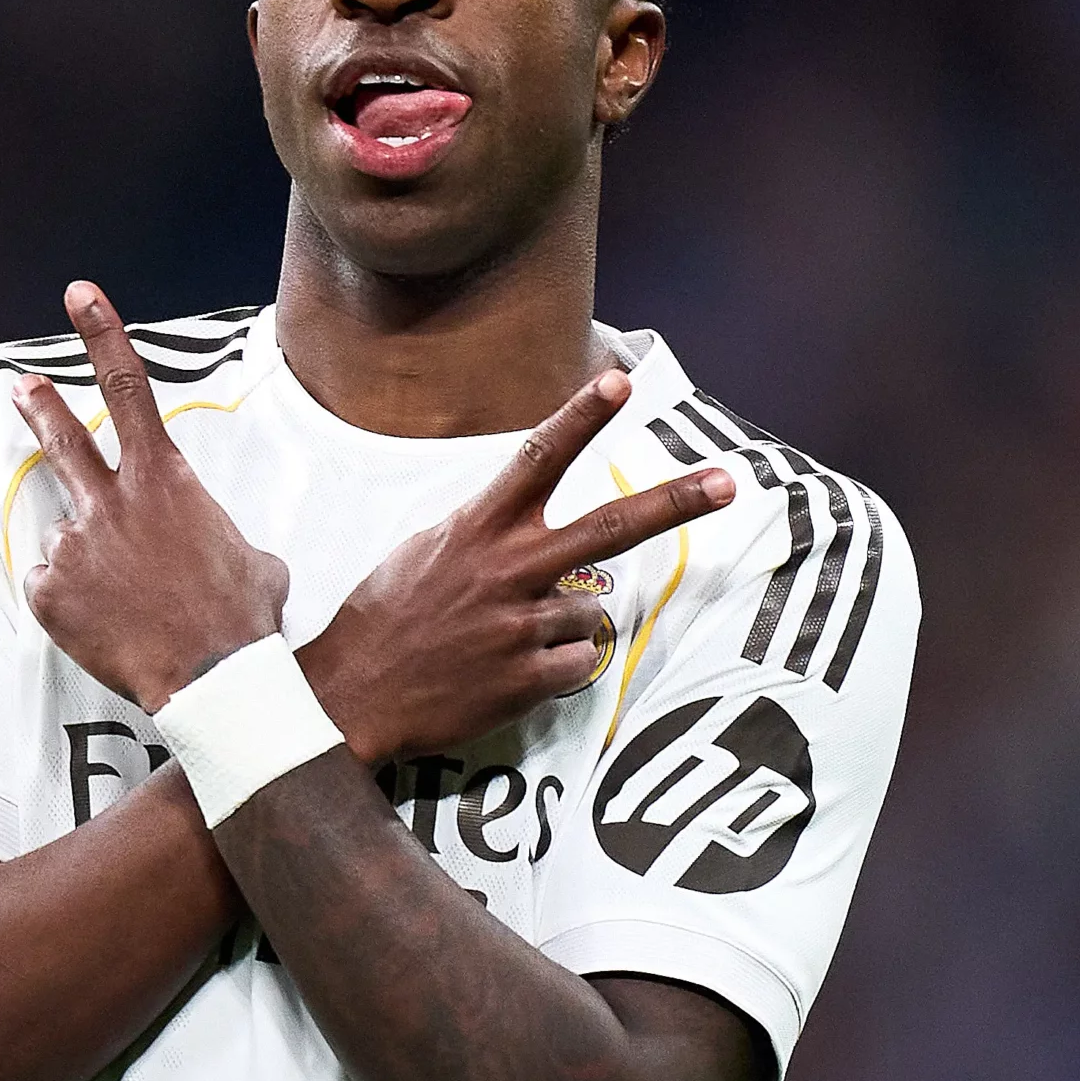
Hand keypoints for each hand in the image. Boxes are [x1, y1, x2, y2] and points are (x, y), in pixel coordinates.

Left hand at [15, 281, 291, 711]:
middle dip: (40, 408)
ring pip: (73, 539)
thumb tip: (225, 551)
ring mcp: (75, 546)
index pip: (130, 390)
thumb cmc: (244, 616)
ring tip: (127, 603)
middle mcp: (112, 502)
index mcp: (165, 481)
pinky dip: (76, 606)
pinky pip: (55, 589)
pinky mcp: (49, 592)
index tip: (78, 296)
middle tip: (21, 387)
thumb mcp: (254, 559)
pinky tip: (107, 626)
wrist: (213, 678)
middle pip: (65, 439)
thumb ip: (222, 536)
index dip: (102, 335)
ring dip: (94, 566)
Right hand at [300, 369, 733, 764]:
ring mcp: (521, 625)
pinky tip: (507, 673)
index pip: (536, 458)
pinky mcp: (528, 678)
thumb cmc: (384, 619)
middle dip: (675, 502)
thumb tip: (533, 525)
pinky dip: (553, 670)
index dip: (581, 418)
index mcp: (476, 530)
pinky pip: (576, 665)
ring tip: (504, 641)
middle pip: (610, 527)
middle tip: (728, 483)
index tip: (620, 382)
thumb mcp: (424, 551)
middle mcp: (506, 569)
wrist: (350, 698)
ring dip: (563, 627)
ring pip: (591, 613)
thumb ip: (486, 533)